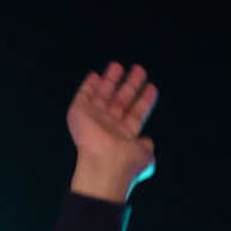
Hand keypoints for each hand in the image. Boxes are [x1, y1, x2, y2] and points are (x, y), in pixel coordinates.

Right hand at [67, 64, 159, 203]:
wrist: (104, 164)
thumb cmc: (126, 162)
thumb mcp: (146, 156)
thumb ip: (147, 146)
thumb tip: (147, 141)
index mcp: (125, 136)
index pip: (137, 113)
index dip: (144, 100)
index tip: (151, 87)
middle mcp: (110, 126)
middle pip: (121, 100)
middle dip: (130, 85)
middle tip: (139, 69)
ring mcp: (94, 120)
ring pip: (103, 95)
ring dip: (110, 81)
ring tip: (118, 65)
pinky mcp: (79, 114)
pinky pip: (83, 97)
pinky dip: (88, 86)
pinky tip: (94, 76)